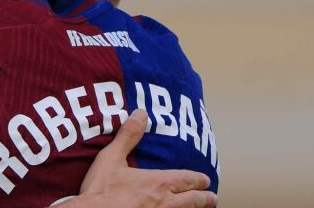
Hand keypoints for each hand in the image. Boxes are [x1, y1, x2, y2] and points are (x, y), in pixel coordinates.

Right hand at [51, 109, 216, 207]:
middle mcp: (165, 203)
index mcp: (157, 183)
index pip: (187, 180)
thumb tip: (141, 113)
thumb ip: (128, 136)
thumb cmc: (101, 190)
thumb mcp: (111, 157)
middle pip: (193, 201)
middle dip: (205, 198)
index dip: (198, 180)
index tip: (206, 180)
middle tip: (212, 197)